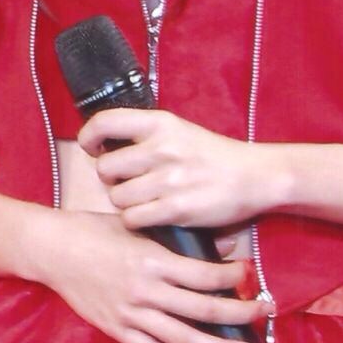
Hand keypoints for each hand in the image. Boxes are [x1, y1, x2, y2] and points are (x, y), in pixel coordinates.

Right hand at [45, 211, 267, 342]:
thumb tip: (221, 248)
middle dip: (239, 314)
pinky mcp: (119, 330)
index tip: (251, 275)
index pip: (204, 274)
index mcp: (153, 260)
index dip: (233, 277)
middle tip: (264, 313)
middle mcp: (146, 291)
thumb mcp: (139, 225)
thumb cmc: (98, 230)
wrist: (56, 250)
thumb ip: (177, 237)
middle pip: (203, 310)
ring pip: (184, 338)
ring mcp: (132, 315)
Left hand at [78, 109, 263, 229]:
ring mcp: (168, 179)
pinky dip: (137, 220)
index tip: (94, 148)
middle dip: (111, 179)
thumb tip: (105, 144)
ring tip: (143, 199)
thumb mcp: (179, 130)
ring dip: (125, 202)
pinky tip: (151, 214)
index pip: (105, 122)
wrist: (253, 176)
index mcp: (160, 123)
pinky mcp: (176, 209)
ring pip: (117, 197)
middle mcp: (161, 148)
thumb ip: (145, 135)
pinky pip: (133, 218)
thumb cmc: (212, 155)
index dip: (89, 137)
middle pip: (105, 167)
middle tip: (127, 181)